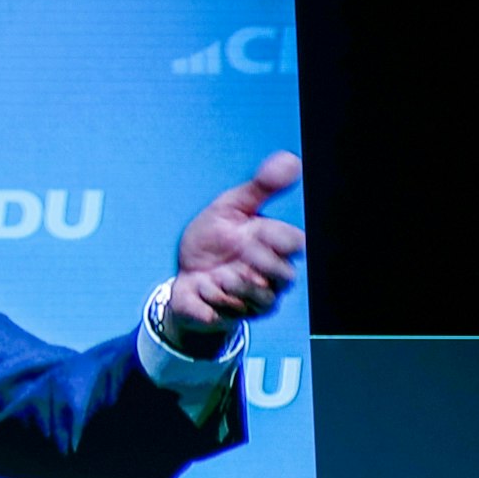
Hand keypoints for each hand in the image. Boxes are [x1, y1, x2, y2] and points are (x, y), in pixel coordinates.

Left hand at [166, 151, 306, 351]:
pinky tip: (201, 288)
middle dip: (261, 264)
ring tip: (217, 275)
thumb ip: (260, 187)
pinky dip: (209, 301)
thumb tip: (290, 159)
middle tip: (238, 253)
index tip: (252, 231)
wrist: (183, 274)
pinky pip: (226, 316)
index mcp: (275, 247)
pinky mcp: (228, 318)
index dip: (276, 239)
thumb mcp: (230, 207)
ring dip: (236, 285)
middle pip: (286, 277)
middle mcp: (271, 277)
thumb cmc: (212, 240)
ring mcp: (252, 301)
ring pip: (263, 300)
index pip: (295, 244)